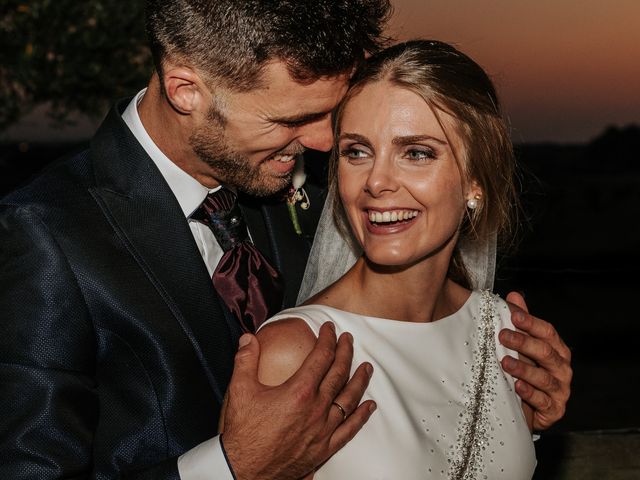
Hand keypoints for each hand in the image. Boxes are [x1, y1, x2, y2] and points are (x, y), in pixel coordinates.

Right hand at [221, 323, 375, 479]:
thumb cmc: (243, 433)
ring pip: (349, 399)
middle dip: (345, 352)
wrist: (245, 470)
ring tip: (367, 367)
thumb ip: (246, 360)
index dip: (327, 339)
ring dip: (359, 380)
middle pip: (338, 373)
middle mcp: (316, 409)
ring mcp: (323, 429)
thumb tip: (249, 338)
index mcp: (299, 392)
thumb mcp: (240, 391)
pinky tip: (369, 405)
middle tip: (348, 339)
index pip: (321, 357)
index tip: (329, 329)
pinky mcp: (324, 447)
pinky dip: (361, 416)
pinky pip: (349, 429)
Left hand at [499, 292, 571, 430]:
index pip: (547, 332)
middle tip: (503, 335)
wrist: (527, 406)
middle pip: (546, 352)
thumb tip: (513, 296)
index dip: (531, 322)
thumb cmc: (527, 370)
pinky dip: (529, 393)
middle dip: (524, 343)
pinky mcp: (554, 410)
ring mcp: (560, 390)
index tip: (512, 313)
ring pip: (544, 377)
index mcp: (557, 350)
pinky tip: (516, 387)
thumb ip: (521, 322)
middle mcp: (562, 369)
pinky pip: (542, 401)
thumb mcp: (523, 345)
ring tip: (505, 362)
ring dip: (524, 369)